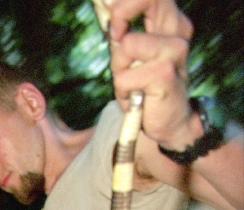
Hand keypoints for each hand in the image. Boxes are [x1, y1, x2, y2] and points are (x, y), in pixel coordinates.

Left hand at [106, 0, 194, 147]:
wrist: (170, 124)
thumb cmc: (146, 90)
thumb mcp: (130, 59)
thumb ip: (122, 35)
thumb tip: (107, 11)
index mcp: (169, 23)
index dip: (124, 4)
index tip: (114, 26)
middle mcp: (176, 32)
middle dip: (120, 16)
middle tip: (115, 40)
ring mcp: (174, 50)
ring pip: (127, 45)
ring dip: (119, 69)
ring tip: (132, 84)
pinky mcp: (165, 73)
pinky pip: (125, 77)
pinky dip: (123, 91)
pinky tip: (138, 98)